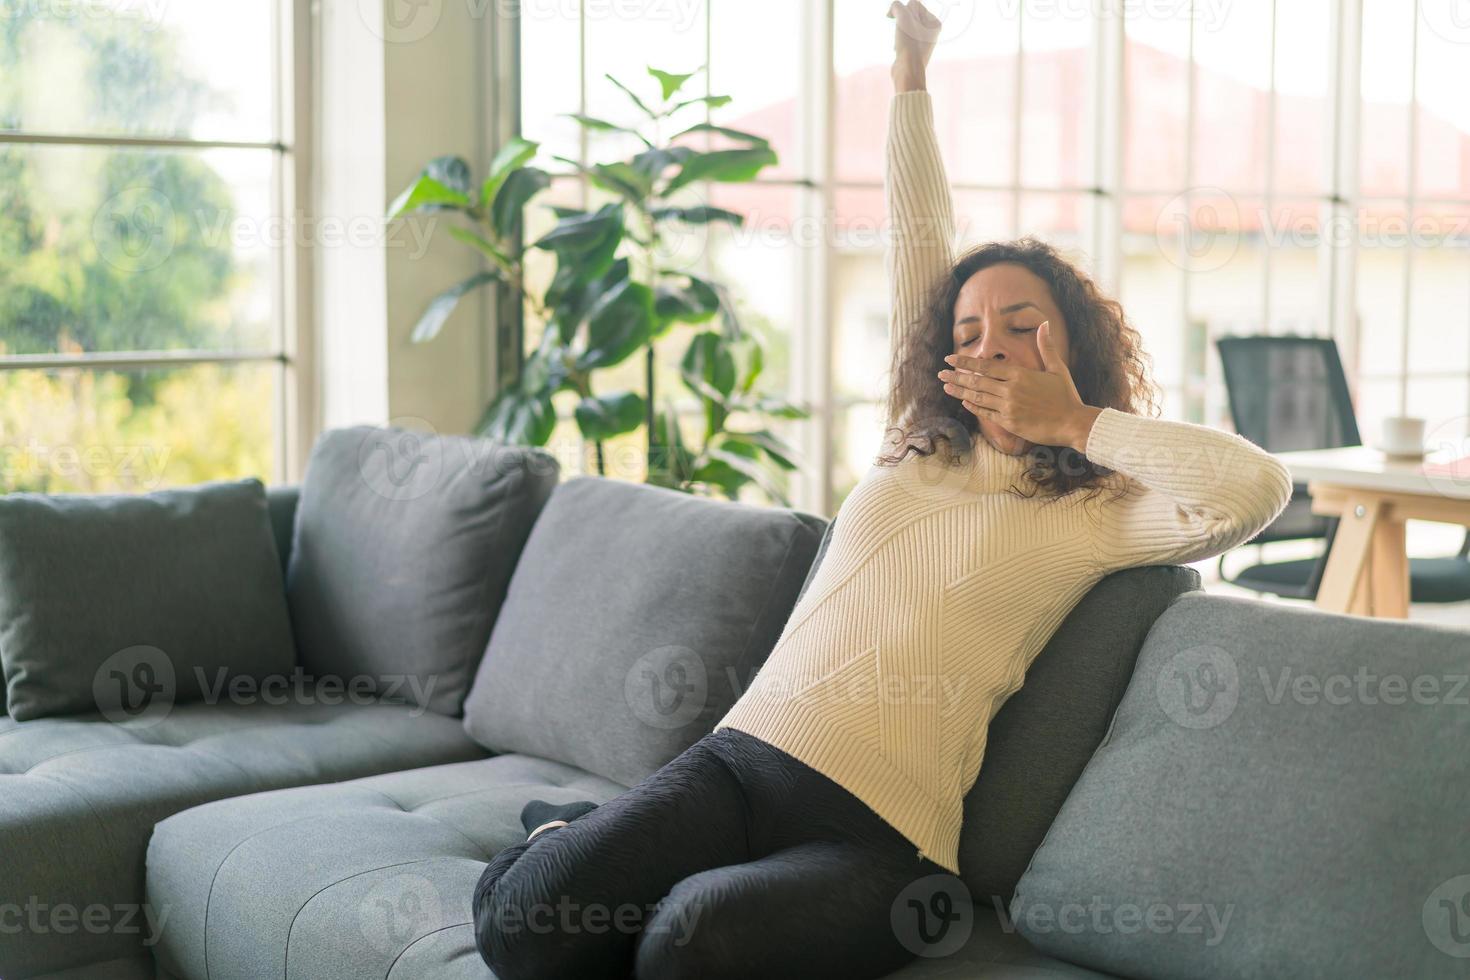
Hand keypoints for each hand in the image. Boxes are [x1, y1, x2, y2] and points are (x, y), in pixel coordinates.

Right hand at [889, 1, 938, 91]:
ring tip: (900, 41)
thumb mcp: (903, 17)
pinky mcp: (912, 51)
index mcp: (934, 23)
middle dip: (901, 22)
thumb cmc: (909, 44)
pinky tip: (898, 48)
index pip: (914, 4)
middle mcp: (930, 32)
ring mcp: (922, 42)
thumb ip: (897, 6)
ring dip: (898, 32)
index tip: (900, 20)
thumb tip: (893, 11)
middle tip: (902, 32)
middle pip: (909, 16)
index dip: (904, 10)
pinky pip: (902, 39)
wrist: (907, 70)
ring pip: (904, 27)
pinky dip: (897, 41)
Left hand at [937, 320, 1100, 450]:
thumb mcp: (1057, 368)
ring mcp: (1008, 407)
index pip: (986, 366)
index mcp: (1020, 374)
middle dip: (956, 376)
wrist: (1073, 423)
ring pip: (977, 397)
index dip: (965, 362)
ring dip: (959, 391)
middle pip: (976, 381)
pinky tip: (963, 402)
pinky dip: (973, 407)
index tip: (950, 359)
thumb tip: (1045, 323)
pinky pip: (985, 413)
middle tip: (940, 374)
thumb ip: (1046, 347)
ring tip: (945, 387)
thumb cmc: (1066, 395)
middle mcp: (1010, 390)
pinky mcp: (1009, 423)